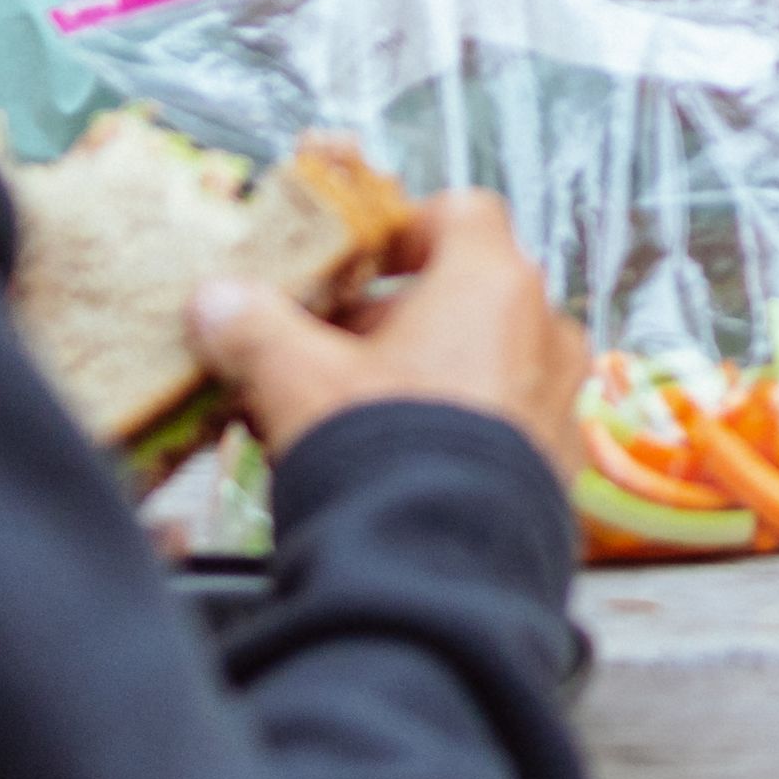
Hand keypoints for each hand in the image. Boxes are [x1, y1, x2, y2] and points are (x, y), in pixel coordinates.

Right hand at [197, 189, 587, 473]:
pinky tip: (400, 457)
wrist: (442, 565)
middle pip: (469, 293)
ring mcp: (560, 398)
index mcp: (494, 283)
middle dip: (396, 317)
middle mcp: (544, 331)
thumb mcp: (298, 377)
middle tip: (333, 349)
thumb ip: (255, 328)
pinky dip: (459, 423)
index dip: (405, 230)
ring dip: (427, 371)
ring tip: (356, 410)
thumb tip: (218, 302)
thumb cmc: (386, 451)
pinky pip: (505, 418)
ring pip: (488, 358)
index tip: (360, 261)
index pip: (463, 213)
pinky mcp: (557, 462)